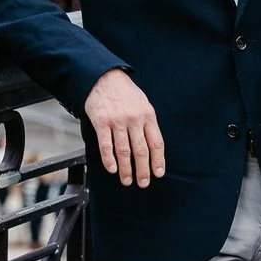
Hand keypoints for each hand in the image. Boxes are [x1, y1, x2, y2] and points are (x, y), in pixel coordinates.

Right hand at [84, 69, 164, 187]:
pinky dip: (109, 159)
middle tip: (143, 183)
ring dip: (126, 169)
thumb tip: (152, 146)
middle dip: (143, 170)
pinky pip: (106, 145)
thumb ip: (147, 122)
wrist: (103, 77)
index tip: (158, 173)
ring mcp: (118, 121)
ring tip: (127, 180)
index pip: (156, 142)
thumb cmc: (125, 92)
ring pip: (124, 151)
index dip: (158, 160)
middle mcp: (134, 119)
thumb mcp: (142, 103)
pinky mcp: (101, 122)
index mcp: (148, 115)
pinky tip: (112, 169)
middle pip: (141, 150)